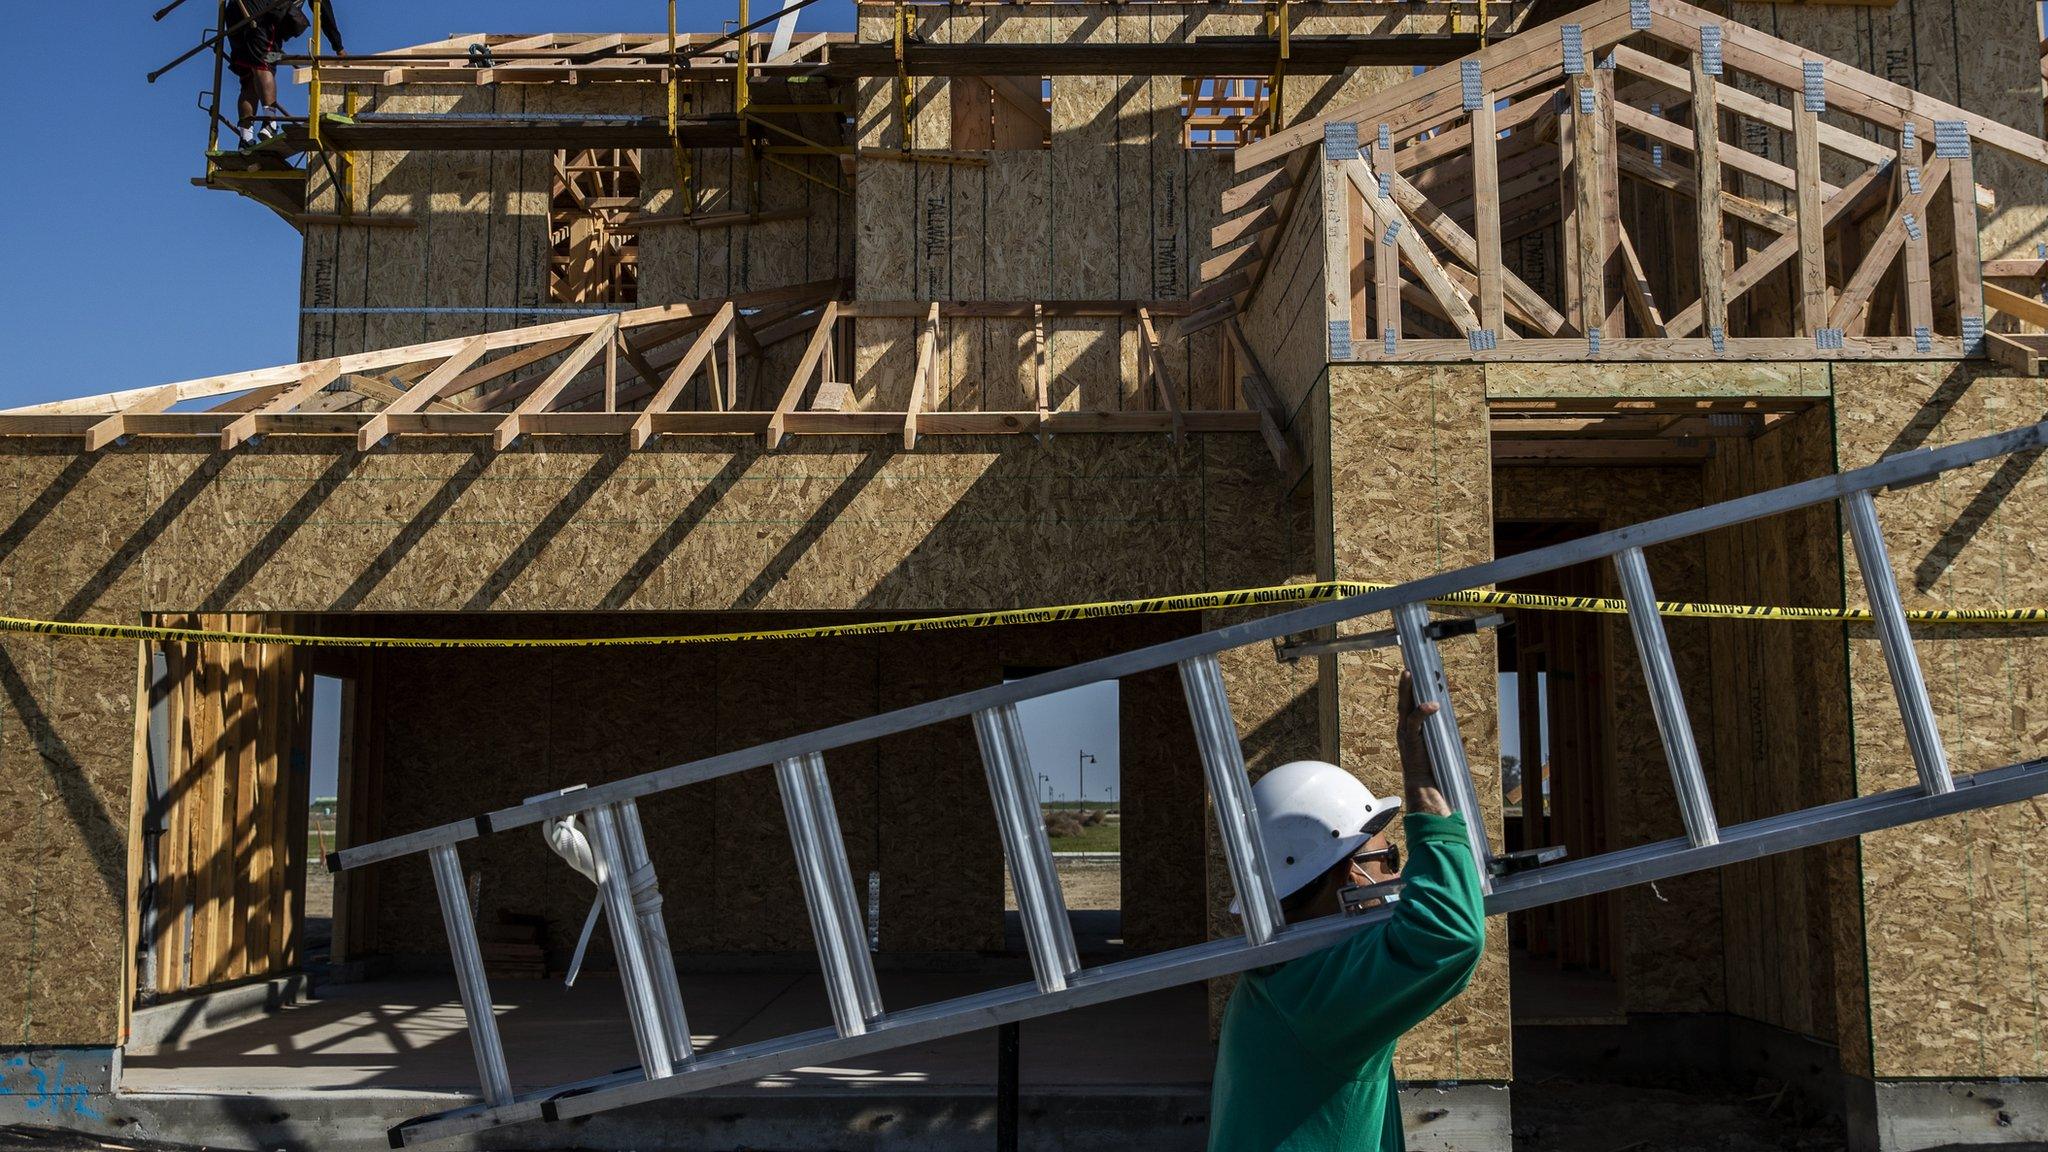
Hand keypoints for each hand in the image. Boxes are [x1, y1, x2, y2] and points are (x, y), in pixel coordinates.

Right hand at [1397, 670, 1452, 816]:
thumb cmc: (1431, 766)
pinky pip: (1415, 721)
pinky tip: (1433, 705)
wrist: (1423, 785)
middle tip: (1407, 669)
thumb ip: (1441, 734)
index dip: (1409, 690)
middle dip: (1404, 684)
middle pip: (1402, 701)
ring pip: (1404, 706)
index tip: (1413, 674)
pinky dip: (1423, 712)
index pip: (1408, 705)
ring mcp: (1405, 733)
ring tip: (1410, 675)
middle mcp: (1403, 729)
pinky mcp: (1410, 740)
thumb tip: (1457, 728)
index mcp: (1408, 729)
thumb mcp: (1437, 745)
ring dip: (1407, 690)